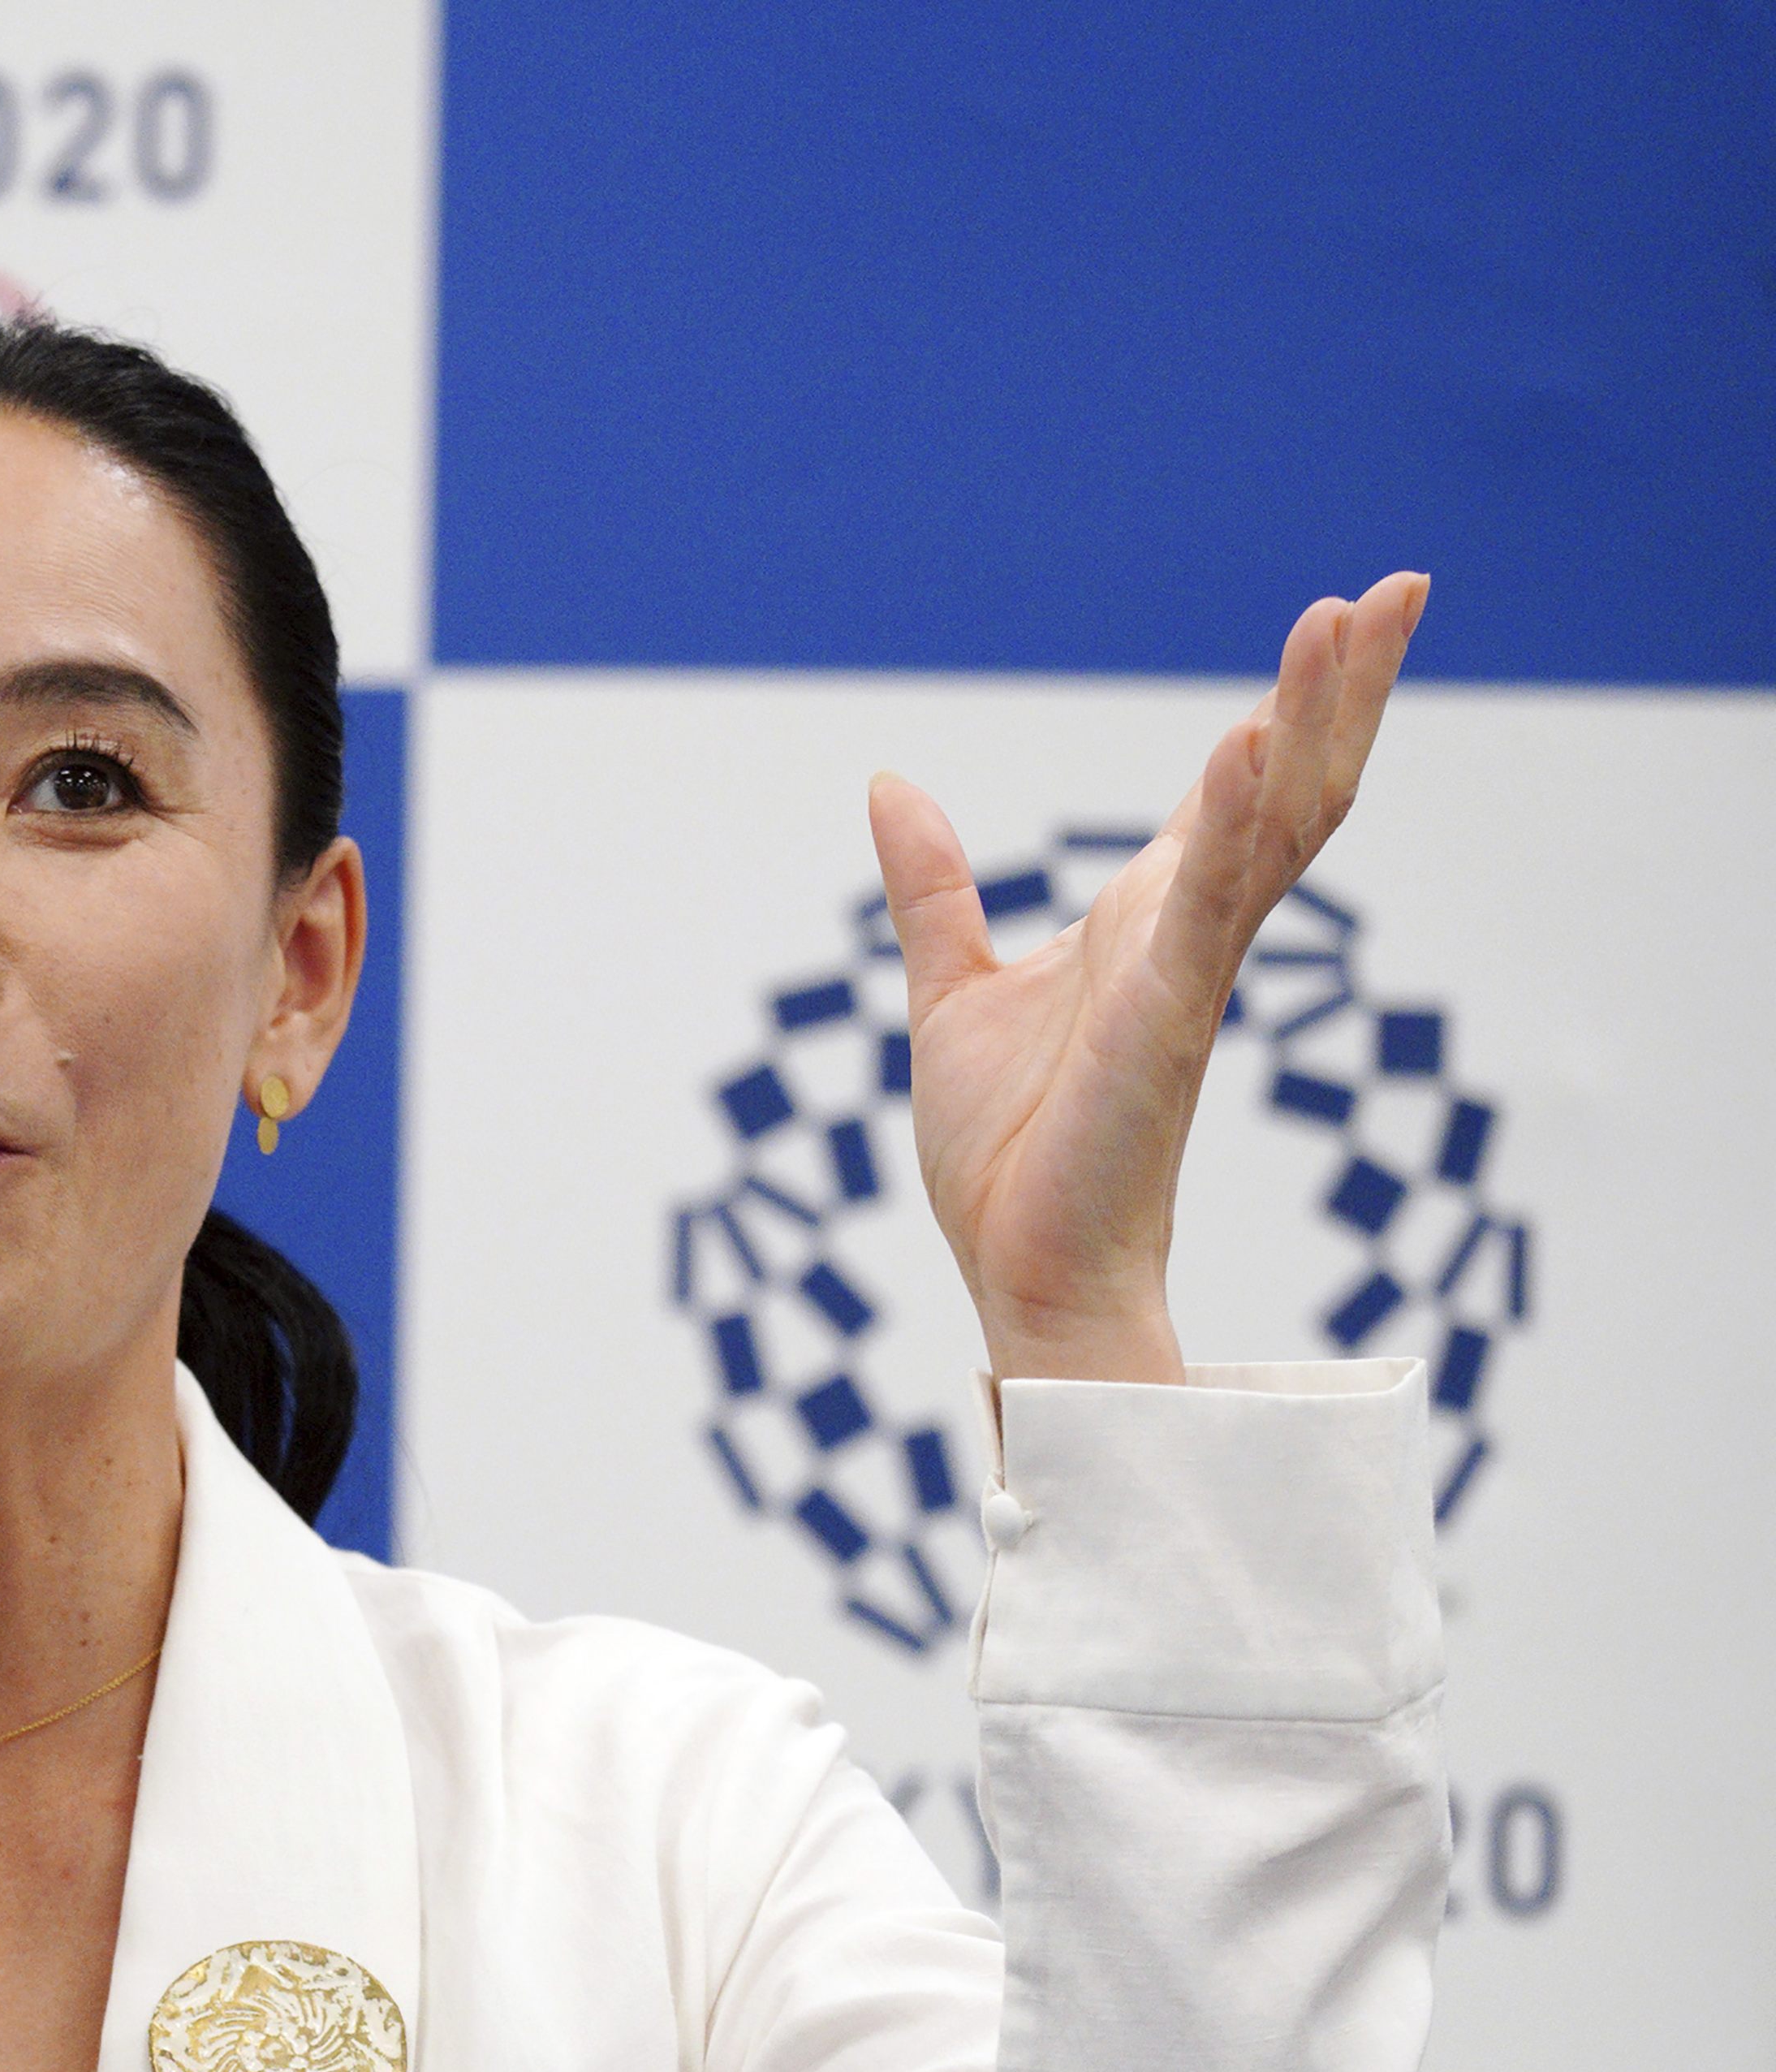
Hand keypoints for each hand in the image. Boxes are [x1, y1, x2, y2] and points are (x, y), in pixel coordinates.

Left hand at [871, 571, 1430, 1384]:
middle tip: (1399, 587)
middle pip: (1290, 786)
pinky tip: (1250, 748)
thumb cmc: (1010, 1155)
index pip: (1238, 788)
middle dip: (1343, 688)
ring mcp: (1186, 974)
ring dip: (1306, 724)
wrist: (1022, 1268)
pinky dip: (1232, 825)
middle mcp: (1187, 934)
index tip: (1340, 615)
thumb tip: (889, 786)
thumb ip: (931, 888)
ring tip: (1346, 623)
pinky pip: (1210, 909)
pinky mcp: (1163, 1020)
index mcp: (1146, 920)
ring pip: (1273, 828)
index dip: (1287, 704)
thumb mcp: (948, 989)